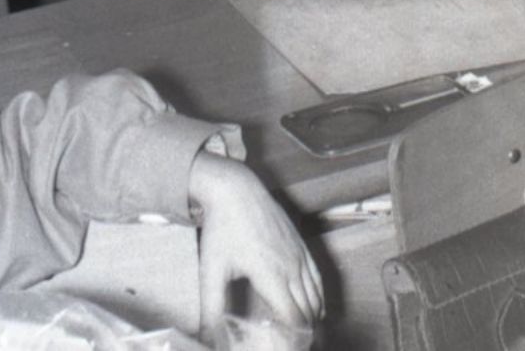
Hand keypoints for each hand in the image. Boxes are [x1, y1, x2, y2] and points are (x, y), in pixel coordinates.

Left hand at [189, 151, 323, 335]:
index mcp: (271, 275)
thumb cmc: (222, 229)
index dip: (292, 339)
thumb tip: (205, 337)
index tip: (283, 348)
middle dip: (304, 333)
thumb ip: (211, 308)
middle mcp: (291, 266)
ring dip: (313, 318)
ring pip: (316, 294)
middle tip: (291, 345)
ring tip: (302, 336)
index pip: (293, 317)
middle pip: (308, 310)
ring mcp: (299, 253)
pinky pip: (317, 276)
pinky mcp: (301, 243)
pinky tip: (316, 309)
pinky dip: (319, 297)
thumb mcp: (211, 271)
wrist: (236, 189)